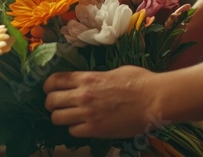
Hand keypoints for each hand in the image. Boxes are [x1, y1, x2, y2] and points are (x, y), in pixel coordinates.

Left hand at [43, 65, 162, 137]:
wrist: (154, 100)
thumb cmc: (140, 82)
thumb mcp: (115, 71)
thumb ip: (98, 77)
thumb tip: (93, 81)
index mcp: (87, 78)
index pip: (55, 81)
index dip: (48, 86)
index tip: (49, 90)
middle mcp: (83, 95)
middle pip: (51, 100)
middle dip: (51, 103)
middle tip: (55, 106)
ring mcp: (88, 113)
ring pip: (57, 118)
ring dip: (60, 118)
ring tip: (67, 117)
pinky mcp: (95, 130)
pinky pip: (72, 132)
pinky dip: (75, 129)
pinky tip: (82, 126)